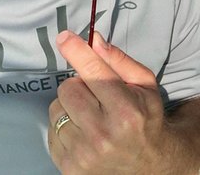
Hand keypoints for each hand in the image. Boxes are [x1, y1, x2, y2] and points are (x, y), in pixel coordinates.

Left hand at [48, 31, 172, 173]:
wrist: (148, 164)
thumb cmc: (145, 118)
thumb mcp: (144, 86)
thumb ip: (119, 61)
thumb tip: (94, 39)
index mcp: (126, 111)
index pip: (94, 72)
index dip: (77, 51)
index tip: (63, 37)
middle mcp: (104, 134)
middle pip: (68, 88)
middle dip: (78, 85)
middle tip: (95, 95)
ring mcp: (84, 154)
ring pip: (56, 109)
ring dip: (69, 107)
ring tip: (90, 117)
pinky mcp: (70, 167)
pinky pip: (51, 132)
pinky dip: (64, 128)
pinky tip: (83, 134)